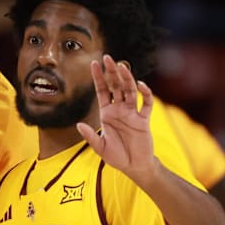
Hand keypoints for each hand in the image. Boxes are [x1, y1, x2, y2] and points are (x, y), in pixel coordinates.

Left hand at [76, 54, 156, 178]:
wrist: (134, 167)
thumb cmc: (116, 157)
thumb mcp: (100, 147)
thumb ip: (90, 136)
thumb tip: (78, 124)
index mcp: (106, 113)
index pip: (101, 90)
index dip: (98, 77)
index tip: (94, 63)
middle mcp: (119, 109)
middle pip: (115, 86)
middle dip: (111, 72)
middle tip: (107, 57)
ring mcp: (132, 113)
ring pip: (129, 91)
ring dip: (126, 78)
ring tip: (121, 66)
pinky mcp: (143, 120)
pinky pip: (145, 104)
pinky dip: (145, 94)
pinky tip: (141, 85)